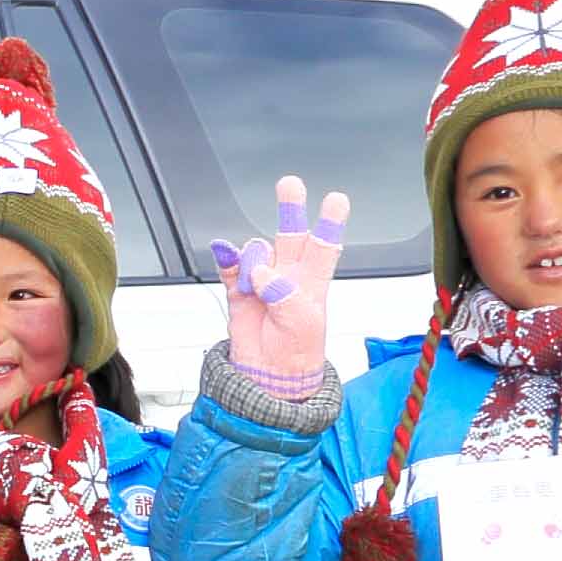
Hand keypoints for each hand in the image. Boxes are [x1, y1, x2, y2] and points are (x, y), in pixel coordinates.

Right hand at [213, 176, 349, 392]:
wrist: (267, 376)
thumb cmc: (297, 351)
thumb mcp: (302, 322)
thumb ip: (284, 292)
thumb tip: (261, 271)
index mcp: (313, 280)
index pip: (324, 245)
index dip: (330, 222)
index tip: (336, 200)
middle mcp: (288, 274)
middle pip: (290, 233)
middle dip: (290, 207)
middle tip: (289, 184)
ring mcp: (262, 280)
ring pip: (257, 251)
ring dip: (254, 262)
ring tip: (256, 289)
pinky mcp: (239, 291)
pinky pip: (230, 267)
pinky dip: (227, 259)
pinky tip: (225, 253)